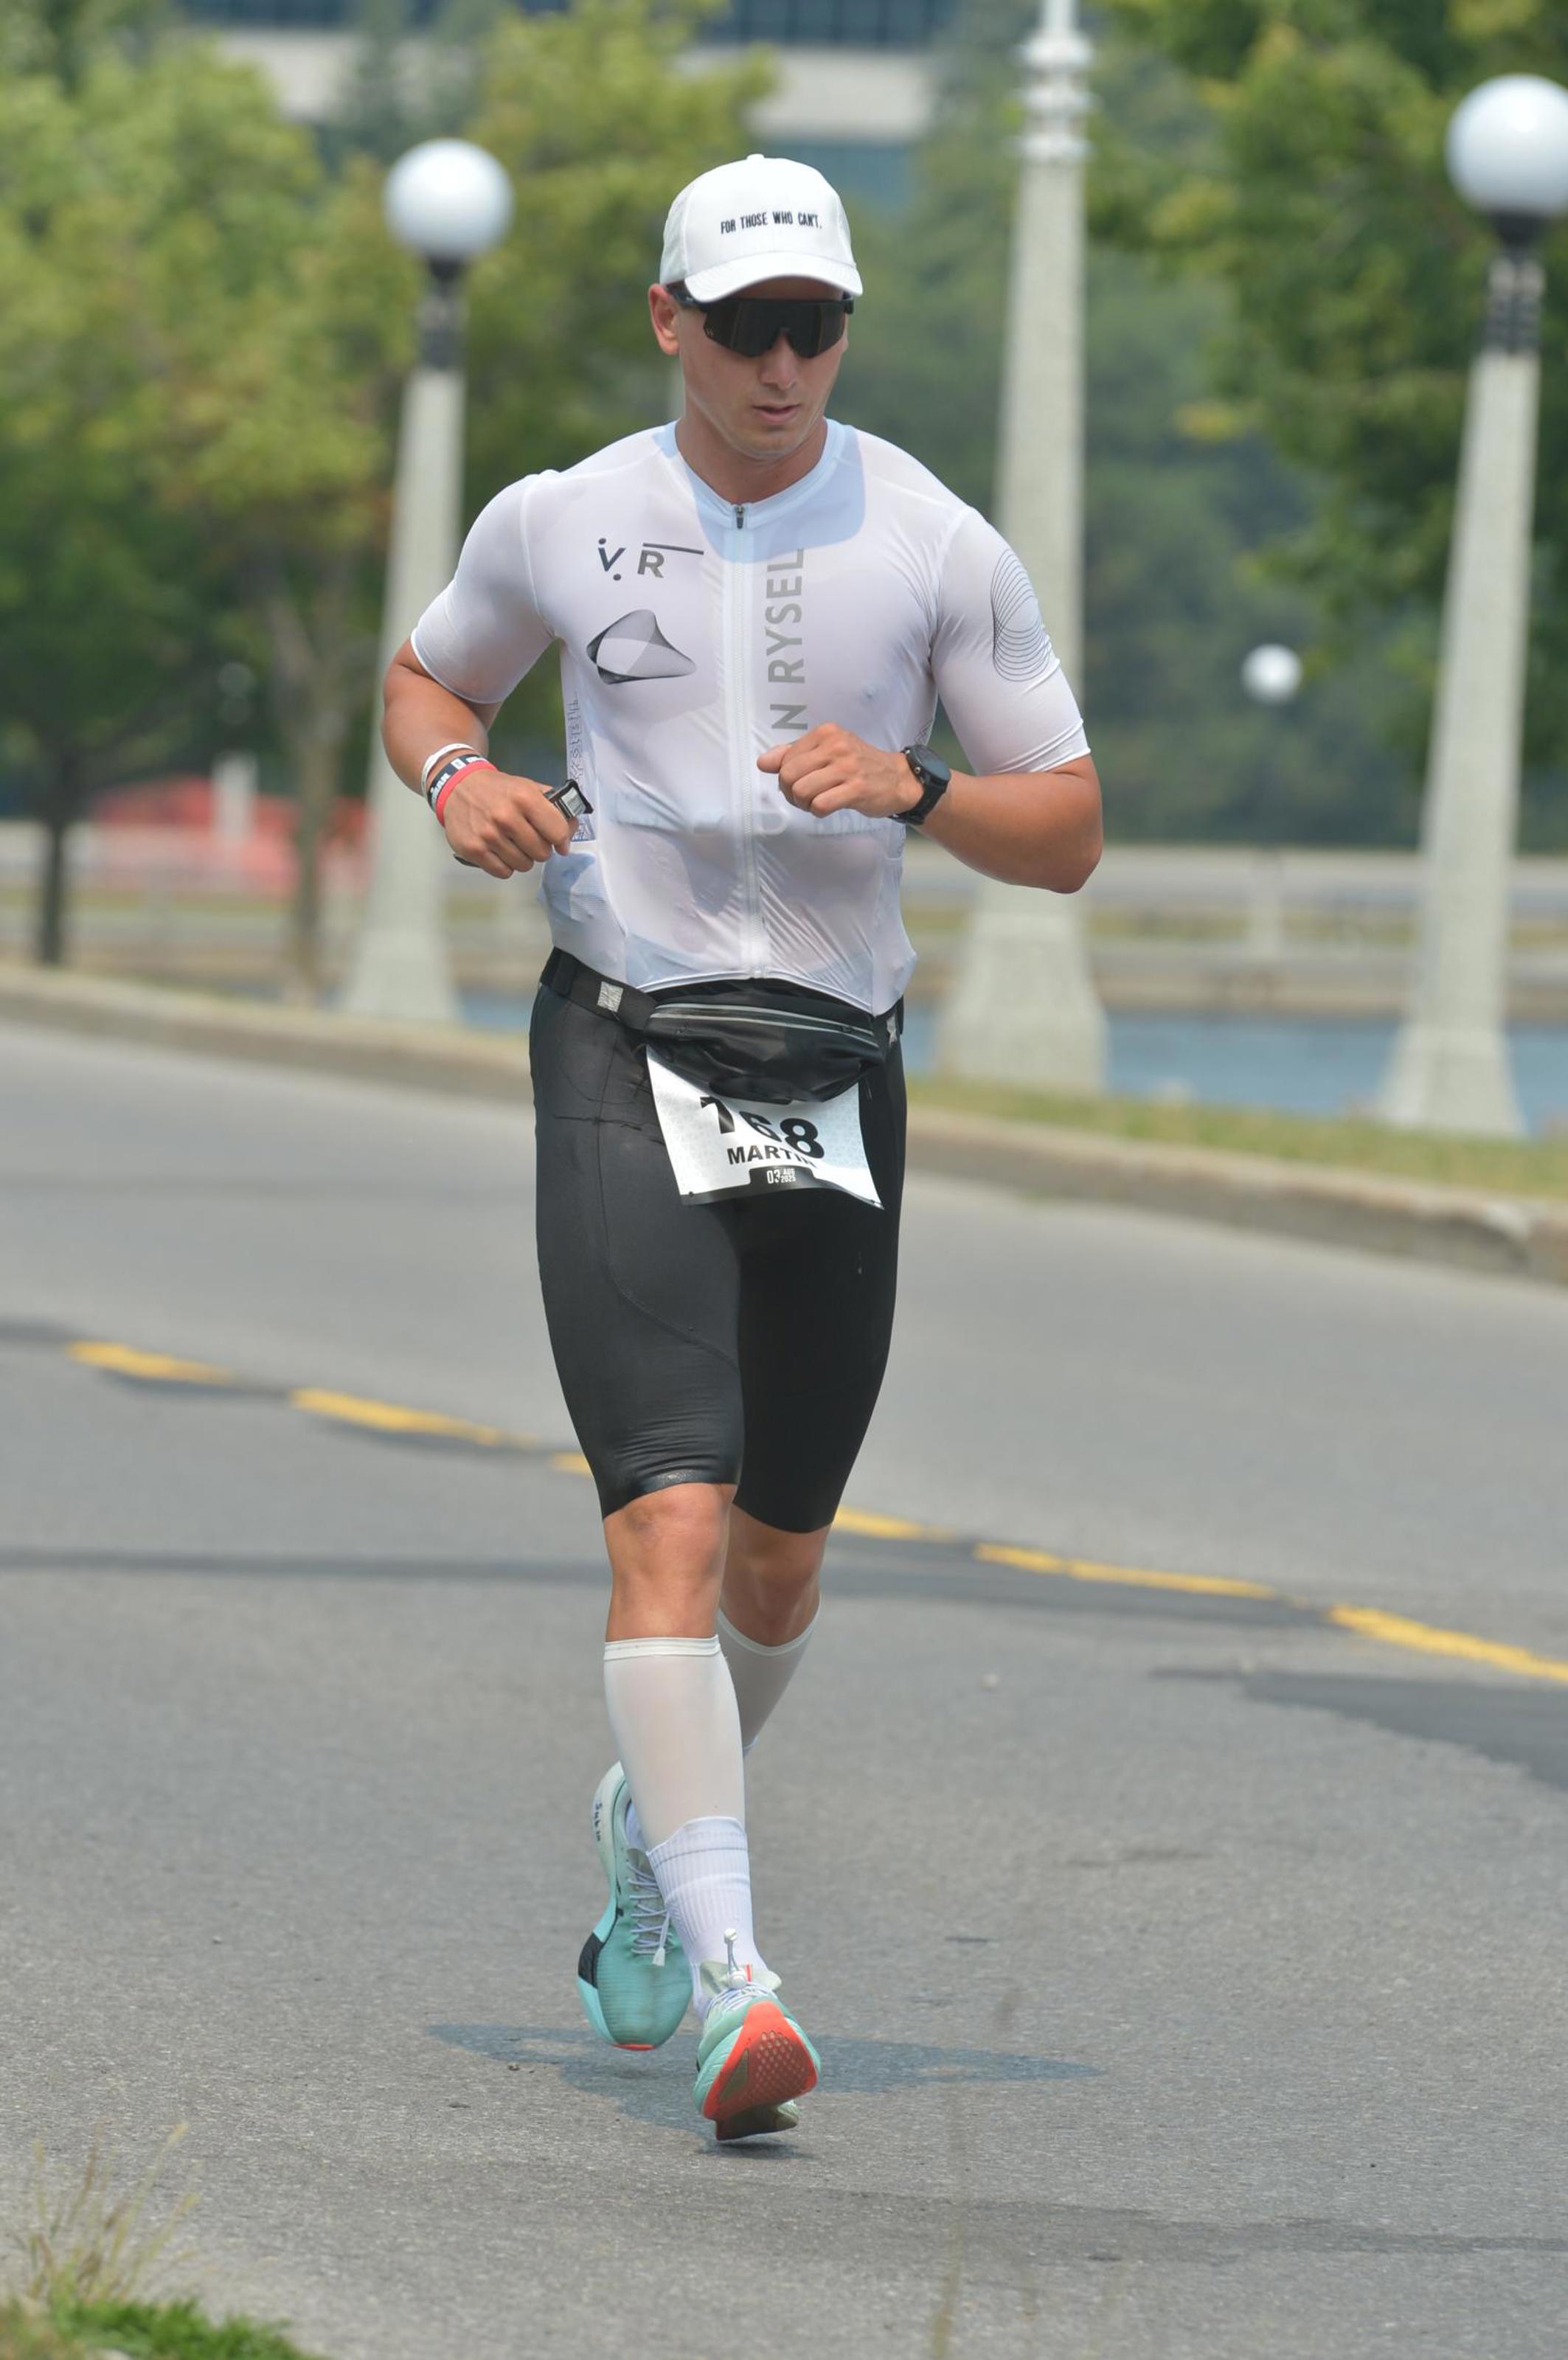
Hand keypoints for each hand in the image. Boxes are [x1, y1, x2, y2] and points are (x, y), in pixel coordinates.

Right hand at [441, 767, 576, 877]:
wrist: (458, 786)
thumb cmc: (499, 789)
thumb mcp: (528, 788)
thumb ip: (554, 809)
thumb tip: (567, 839)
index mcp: (525, 798)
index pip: (558, 832)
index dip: (560, 838)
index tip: (555, 838)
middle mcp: (506, 817)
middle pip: (542, 853)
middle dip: (540, 848)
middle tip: (529, 839)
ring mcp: (488, 835)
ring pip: (524, 866)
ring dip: (523, 858)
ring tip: (513, 844)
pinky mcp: (474, 850)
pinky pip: (504, 872)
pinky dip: (505, 865)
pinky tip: (500, 851)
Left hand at [757, 726, 920, 820]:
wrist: (898, 779)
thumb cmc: (859, 766)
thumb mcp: (827, 751)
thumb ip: (794, 754)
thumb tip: (763, 763)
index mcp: (826, 733)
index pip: (786, 758)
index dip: (785, 777)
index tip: (801, 783)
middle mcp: (836, 746)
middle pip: (789, 776)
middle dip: (791, 793)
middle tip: (805, 797)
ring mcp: (847, 767)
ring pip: (802, 791)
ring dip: (805, 804)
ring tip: (818, 802)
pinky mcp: (856, 789)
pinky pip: (820, 805)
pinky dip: (818, 811)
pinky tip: (828, 808)